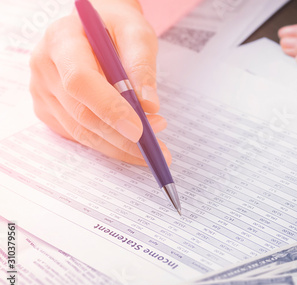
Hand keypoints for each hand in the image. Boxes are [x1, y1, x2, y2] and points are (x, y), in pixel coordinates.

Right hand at [30, 0, 170, 165]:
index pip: (80, 80)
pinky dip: (108, 144)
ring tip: (151, 142)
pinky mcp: (48, 109)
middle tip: (155, 144)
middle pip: (81, 113)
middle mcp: (44, 66)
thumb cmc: (117, 28)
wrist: (97, 29)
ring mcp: (42, 90)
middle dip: (121, 136)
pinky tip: (131, 141)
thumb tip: (149, 105)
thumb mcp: (137, 34)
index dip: (109, 108)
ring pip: (80, 132)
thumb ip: (142, 66)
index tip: (139, 129)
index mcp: (61, 39)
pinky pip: (78, 136)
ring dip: (118, 145)